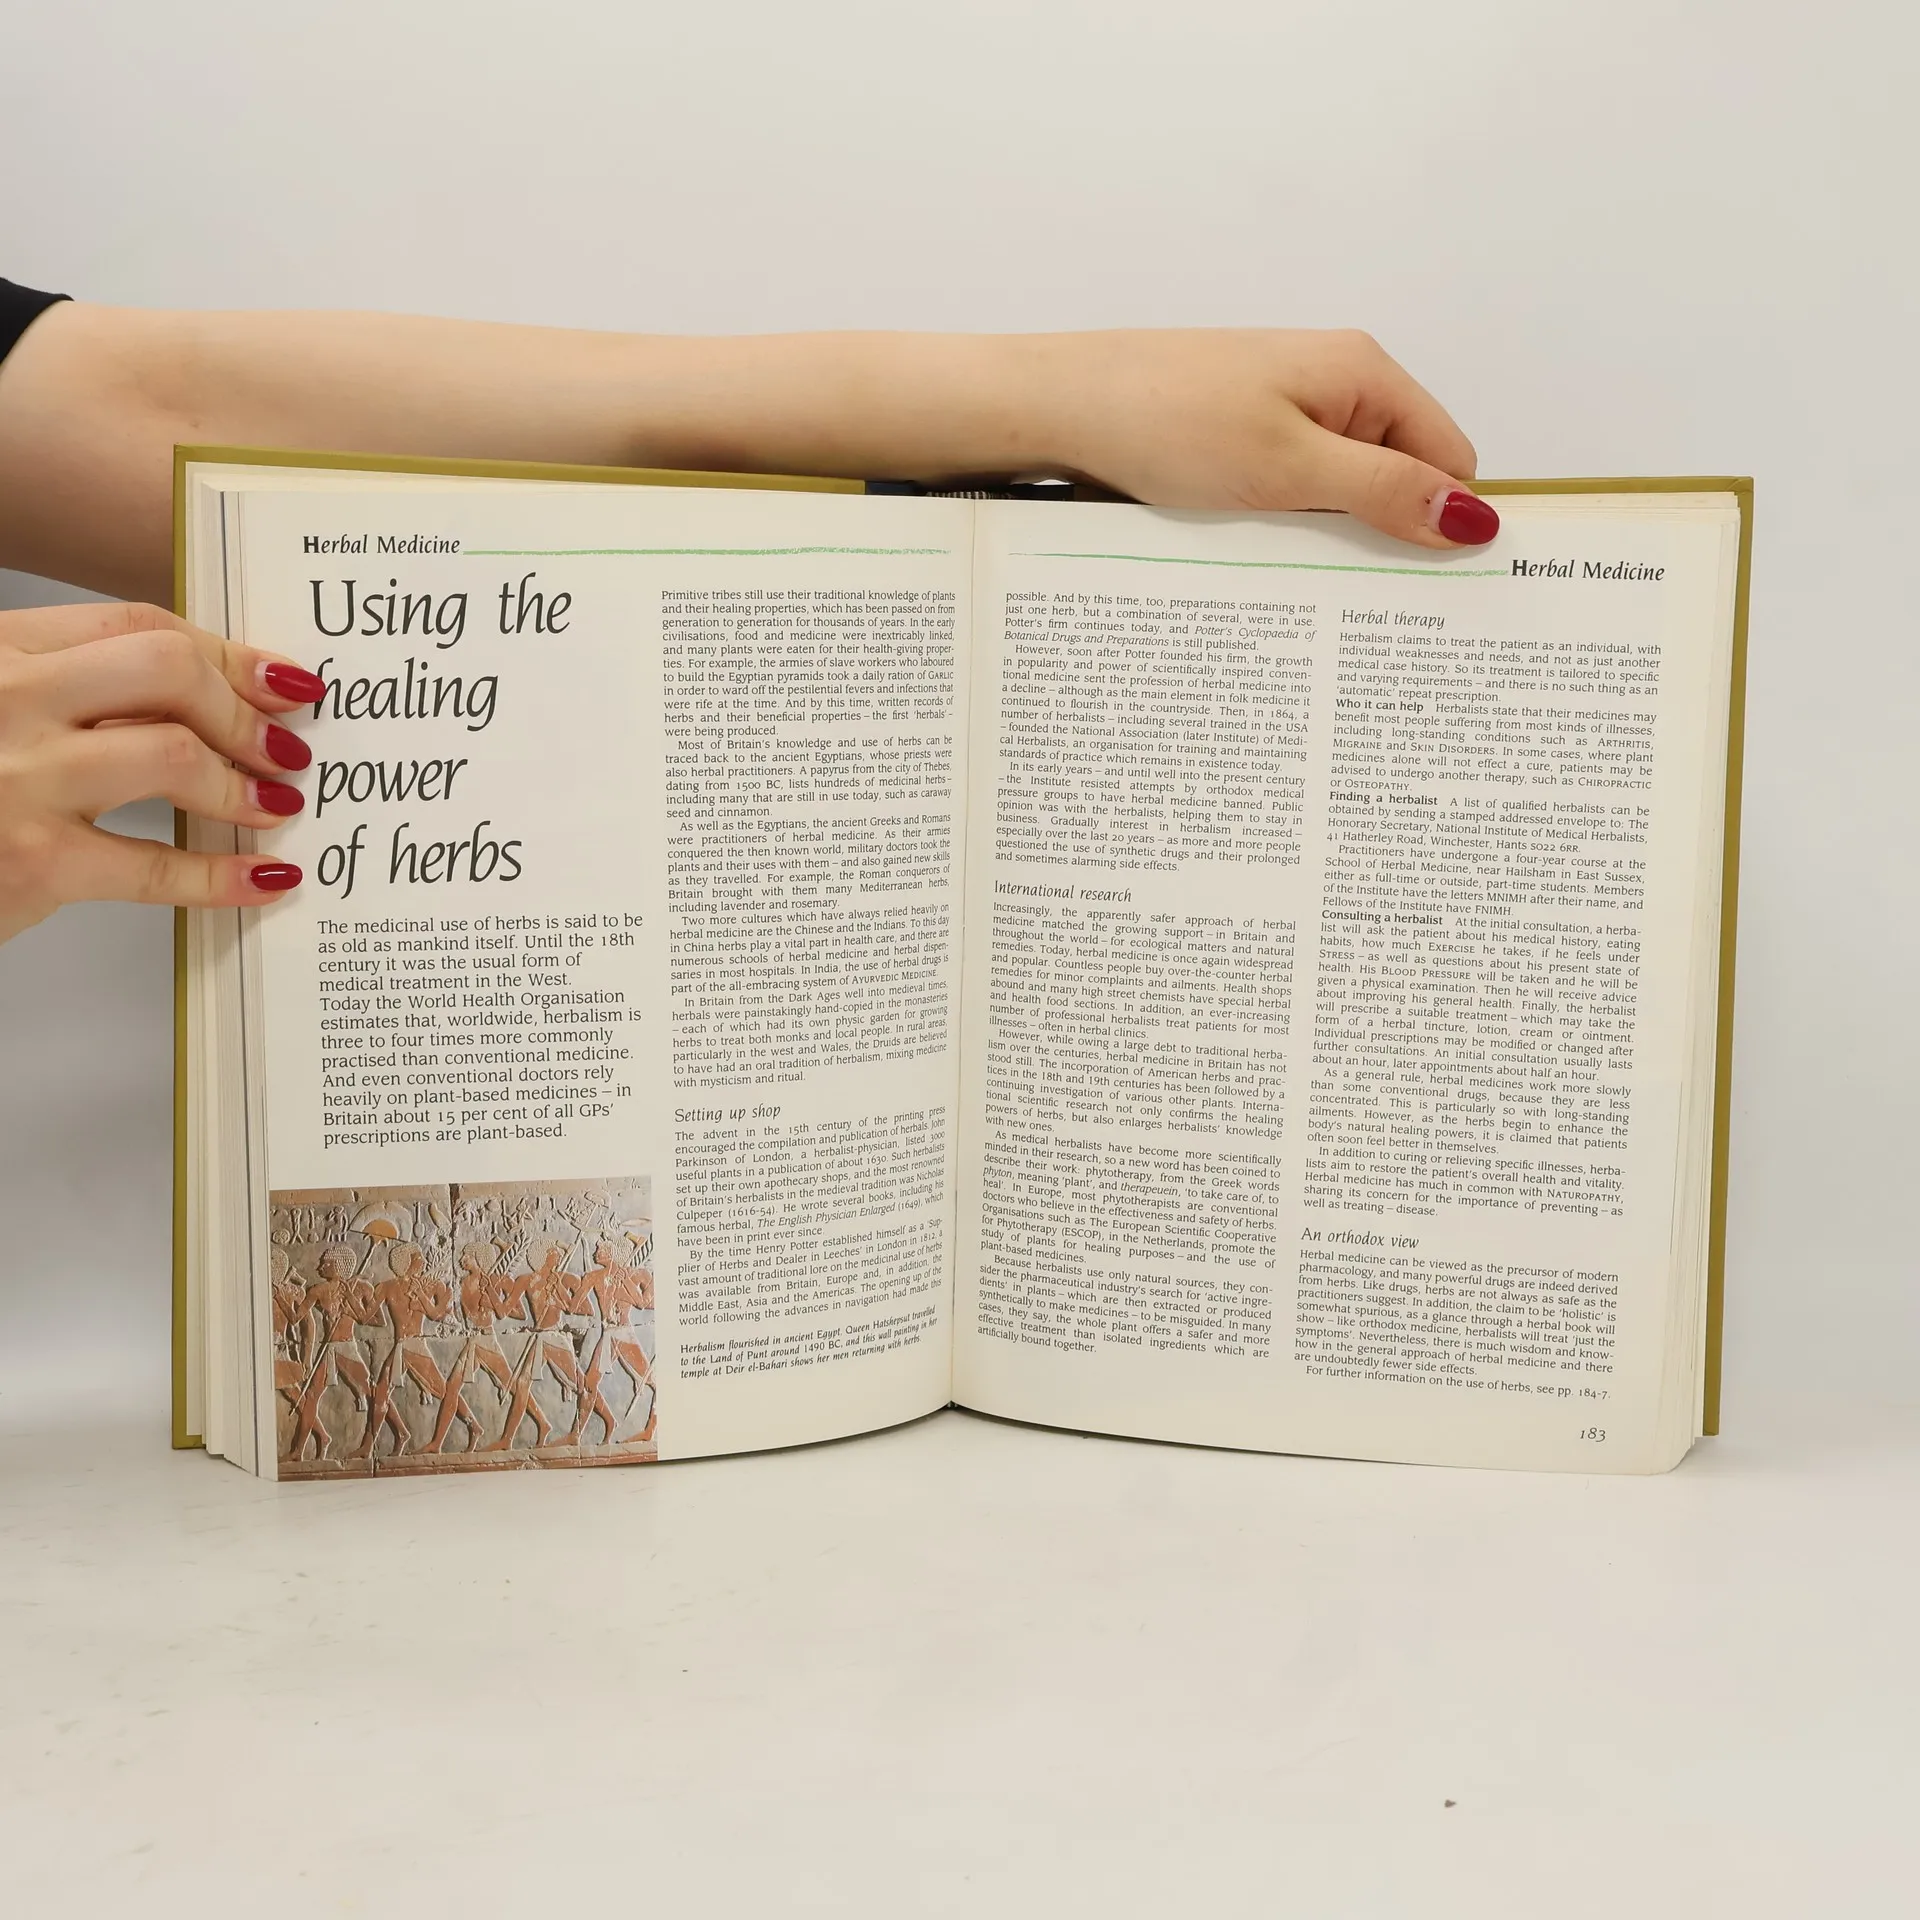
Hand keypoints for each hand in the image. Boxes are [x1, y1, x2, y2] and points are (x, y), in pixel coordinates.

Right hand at [0, 600, 322, 943]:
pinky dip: (224, 876)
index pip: (134, 625)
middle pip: (164, 669)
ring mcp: (18, 779)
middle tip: (286, 746)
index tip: (276, 681)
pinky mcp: (32, 862)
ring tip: (274, 805)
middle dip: (242, 707)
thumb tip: (200, 702)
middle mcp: (5, 700)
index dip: (223, 652)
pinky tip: (264, 878)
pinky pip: (156, 866)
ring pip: (171, 753)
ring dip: (242, 784)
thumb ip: (73, 696)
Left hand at [1028, 328, 1496, 547]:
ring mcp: (1283, 408)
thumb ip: (1384, 490)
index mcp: (1362, 373)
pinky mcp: (1241, 434)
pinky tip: (1260, 552)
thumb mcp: (1289, 467)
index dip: (1446, 520)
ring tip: (1301, 575)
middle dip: (1386, 534)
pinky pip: (1292, 489)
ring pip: (1341, 488)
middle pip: (1399, 474)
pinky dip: (1287, 523)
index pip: (1449, 456)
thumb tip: (1471, 517)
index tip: (1434, 587)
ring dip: (1330, 534)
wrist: (1060, 406)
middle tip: (1362, 598)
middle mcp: (1332, 382)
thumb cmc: (1167, 419)